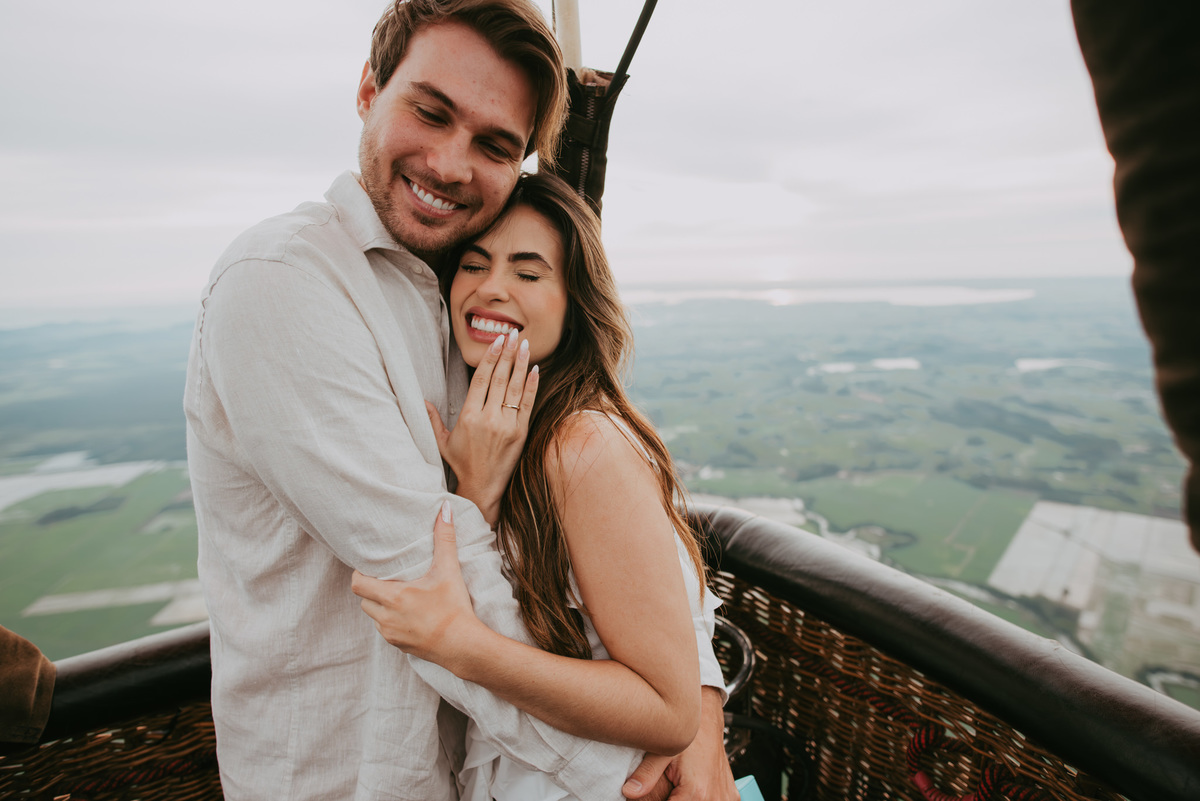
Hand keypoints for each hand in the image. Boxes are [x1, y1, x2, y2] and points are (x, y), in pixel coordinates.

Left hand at [351, 502, 481, 669]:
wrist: (464, 645)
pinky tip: (410, 615)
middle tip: (387, 580)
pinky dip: (391, 621)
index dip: (360, 574)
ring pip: (373, 616)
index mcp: (393, 597)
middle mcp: (386, 617)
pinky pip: (385, 630)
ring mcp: (391, 634)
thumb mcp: (448, 570)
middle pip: (363, 600)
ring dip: (380, 606)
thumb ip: (444, 538)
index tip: (372, 568)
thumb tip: (444, 509)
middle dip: (371, 589)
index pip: (357, 584)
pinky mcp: (399, 646)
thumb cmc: (455, 607)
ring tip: (398, 597)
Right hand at [427, 331, 537, 522]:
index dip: (490, 358)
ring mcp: (507, 426)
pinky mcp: (521, 433)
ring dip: (522, 364)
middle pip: (500, 379)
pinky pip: (528, 404)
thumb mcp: (441, 442)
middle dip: (508, 354)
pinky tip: (535, 370)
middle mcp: (488, 419)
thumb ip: (432, 420)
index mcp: (468, 417)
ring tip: (526, 345)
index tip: (496, 341)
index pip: (481, 380)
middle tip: (514, 334)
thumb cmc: (461, 463)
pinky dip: (532, 386)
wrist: (482, 488)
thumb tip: (420, 402)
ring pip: (515, 388)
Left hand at [623, 688, 737, 800]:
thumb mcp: (663, 752)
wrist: (709, 721)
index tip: (653, 796)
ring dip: (686, 799)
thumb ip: (646, 774)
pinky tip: (691, 788)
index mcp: (696, 792)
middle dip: (671, 799)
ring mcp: (725, 798)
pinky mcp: (731, 796)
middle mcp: (714, 798)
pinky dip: (702, 799)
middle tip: (666, 787)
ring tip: (677, 786)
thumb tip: (629, 792)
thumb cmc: (688, 734)